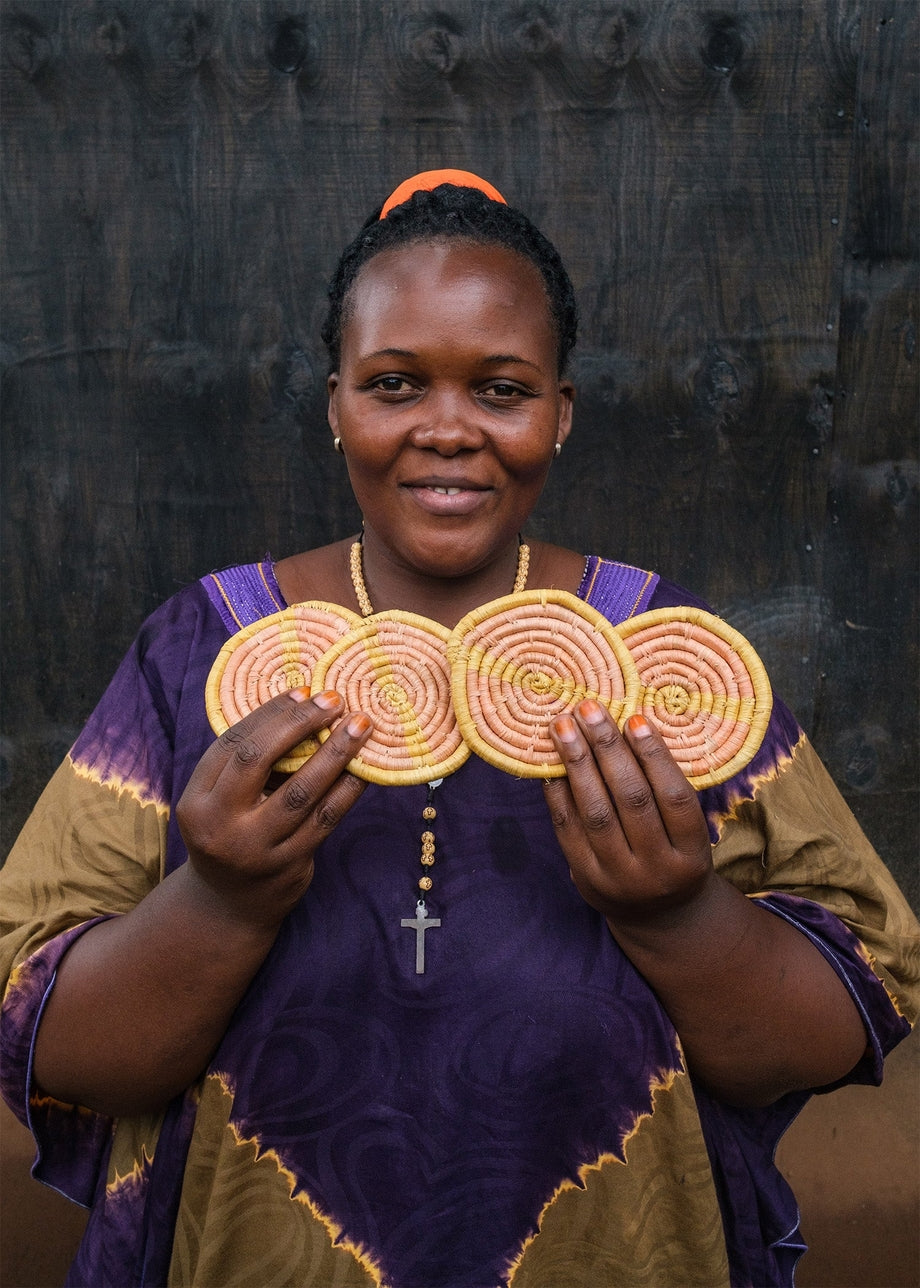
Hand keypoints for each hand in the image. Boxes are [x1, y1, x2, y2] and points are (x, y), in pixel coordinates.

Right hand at [176, 688, 371, 928]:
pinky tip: (365, 768)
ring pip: (301, 792)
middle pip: (258, 760)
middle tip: (334, 700)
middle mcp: (219, 825)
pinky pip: (326, 820)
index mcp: (196, 800)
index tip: (304, 689)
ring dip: (335, 753)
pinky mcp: (288, 866)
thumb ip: (249, 764)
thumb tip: (302, 704)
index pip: (233, 743)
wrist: (229, 907)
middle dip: (299, 724)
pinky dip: (348, 790)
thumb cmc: (230, 834)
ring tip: (360, 726)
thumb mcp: (221, 801)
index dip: (270, 713)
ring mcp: (255, 849)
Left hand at [544, 701, 712, 923]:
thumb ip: (665, 789)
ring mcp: (618, 878)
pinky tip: (552, 763)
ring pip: (596, 813)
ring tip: (563, 726)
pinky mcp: (586, 879)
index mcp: (691, 854)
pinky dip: (558, 792)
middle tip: (590, 709)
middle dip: (608, 750)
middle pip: (632, 800)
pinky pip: (567, 829)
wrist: (659, 917)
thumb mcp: (687, 832)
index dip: (655, 757)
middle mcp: (656, 869)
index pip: (674, 798)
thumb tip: (629, 725)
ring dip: (577, 764)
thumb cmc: (675, 854)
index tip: (635, 719)